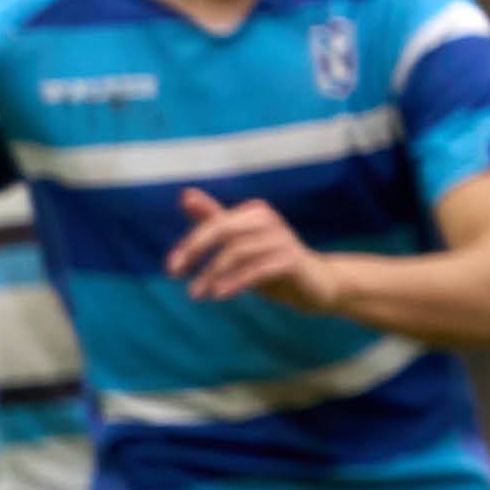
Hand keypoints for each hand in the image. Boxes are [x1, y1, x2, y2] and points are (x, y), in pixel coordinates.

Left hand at [167, 189, 334, 312]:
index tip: (172, 268)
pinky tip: (220, 294)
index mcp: (253, 212)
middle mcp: (267, 220)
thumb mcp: (239, 242)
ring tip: (196, 293)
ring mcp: (282, 239)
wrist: (317, 285)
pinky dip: (236, 281)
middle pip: (222, 230)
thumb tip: (185, 194)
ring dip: (212, 274)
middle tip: (174, 274)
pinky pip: (258, 269)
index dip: (190, 244)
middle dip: (195, 251)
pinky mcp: (292, 260)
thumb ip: (213, 219)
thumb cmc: (271, 262)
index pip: (213, 223)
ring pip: (237, 252)